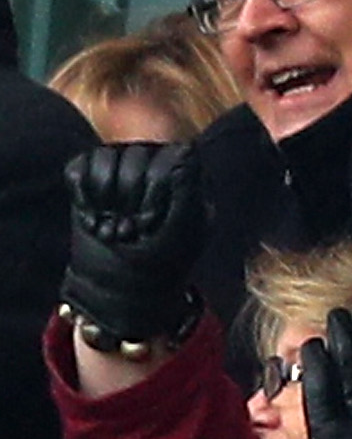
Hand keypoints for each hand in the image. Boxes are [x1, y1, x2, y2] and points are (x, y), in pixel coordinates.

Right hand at [61, 143, 205, 346]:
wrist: (115, 290)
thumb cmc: (158, 263)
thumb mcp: (181, 229)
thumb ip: (186, 189)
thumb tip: (185, 148)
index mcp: (182, 178)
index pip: (168, 155)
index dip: (156, 187)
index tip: (151, 221)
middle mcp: (151, 169)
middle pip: (135, 153)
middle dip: (129, 196)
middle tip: (127, 229)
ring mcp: (118, 176)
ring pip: (106, 156)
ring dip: (105, 195)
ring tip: (109, 227)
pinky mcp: (88, 188)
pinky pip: (78, 169)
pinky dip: (82, 194)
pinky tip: (91, 219)